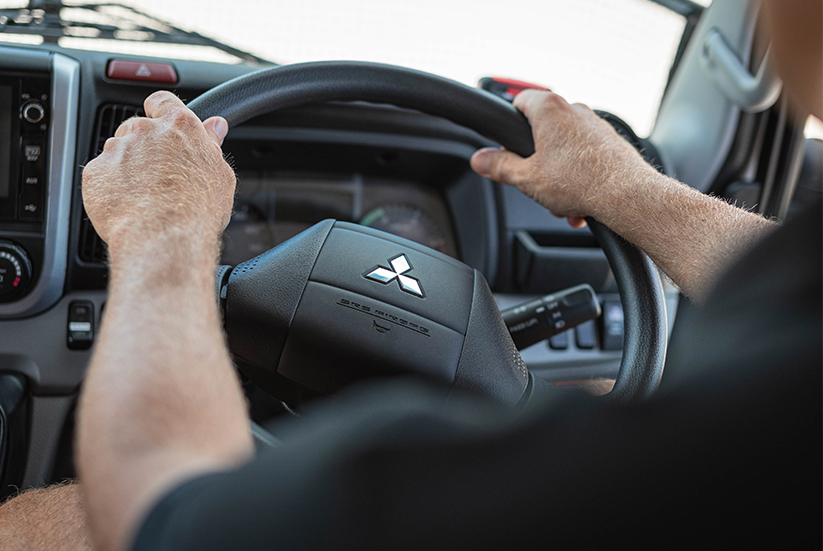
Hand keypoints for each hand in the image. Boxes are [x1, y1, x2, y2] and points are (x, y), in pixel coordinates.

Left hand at [82, 91, 234, 252]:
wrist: (163, 238)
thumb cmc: (196, 211)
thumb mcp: (220, 175)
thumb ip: (212, 145)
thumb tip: (215, 127)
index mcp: (179, 126)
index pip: (163, 101)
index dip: (161, 111)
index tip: (162, 123)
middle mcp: (145, 131)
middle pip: (138, 128)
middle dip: (145, 147)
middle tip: (159, 175)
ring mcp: (118, 150)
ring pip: (119, 152)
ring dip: (127, 167)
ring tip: (143, 197)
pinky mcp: (96, 172)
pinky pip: (102, 175)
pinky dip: (111, 187)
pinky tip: (128, 206)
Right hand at [470, 90, 651, 227]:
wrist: (626, 196)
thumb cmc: (580, 181)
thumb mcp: (526, 178)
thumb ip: (499, 166)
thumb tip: (480, 159)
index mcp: (550, 109)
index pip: (518, 101)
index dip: (508, 123)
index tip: (504, 144)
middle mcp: (575, 110)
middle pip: (542, 130)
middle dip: (535, 160)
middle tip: (532, 181)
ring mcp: (596, 125)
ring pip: (564, 149)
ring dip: (557, 176)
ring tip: (559, 202)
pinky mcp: (611, 142)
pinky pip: (585, 158)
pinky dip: (578, 178)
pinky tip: (578, 203)